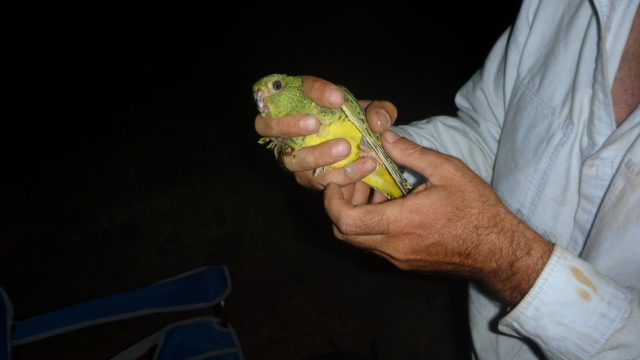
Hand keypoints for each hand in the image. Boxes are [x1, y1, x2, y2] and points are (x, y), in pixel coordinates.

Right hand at [254, 75, 397, 189]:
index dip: (312, 91)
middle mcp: (283, 128)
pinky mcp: (307, 177)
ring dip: (315, 154)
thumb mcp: (373, 112)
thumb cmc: (359, 122)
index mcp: (295, 100)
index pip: (293, 88)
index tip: (338, 97)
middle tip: (316, 124)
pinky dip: (341, 174)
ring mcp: (291, 155)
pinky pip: (317, 179)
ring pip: (291, 158)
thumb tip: (376, 123)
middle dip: (289, 125)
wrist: (364, 151)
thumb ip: (379, 110)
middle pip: (266, 125)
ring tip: (345, 148)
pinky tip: (363, 167)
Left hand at [323, 131, 553, 304]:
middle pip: (344, 233)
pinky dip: (372, 227)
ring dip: (356, 216)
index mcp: (400, 222)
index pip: (345, 220)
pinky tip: (390, 206)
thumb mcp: (447, 170)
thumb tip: (385, 136)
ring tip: (374, 190)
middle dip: (340, 206)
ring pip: (359, 241)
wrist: (498, 250)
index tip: (337, 180)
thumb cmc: (476, 208)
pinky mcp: (406, 263)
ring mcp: (398, 259)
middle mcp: (393, 246)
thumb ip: (411, 153)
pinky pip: (376, 247)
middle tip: (354, 182)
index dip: (331, 200)